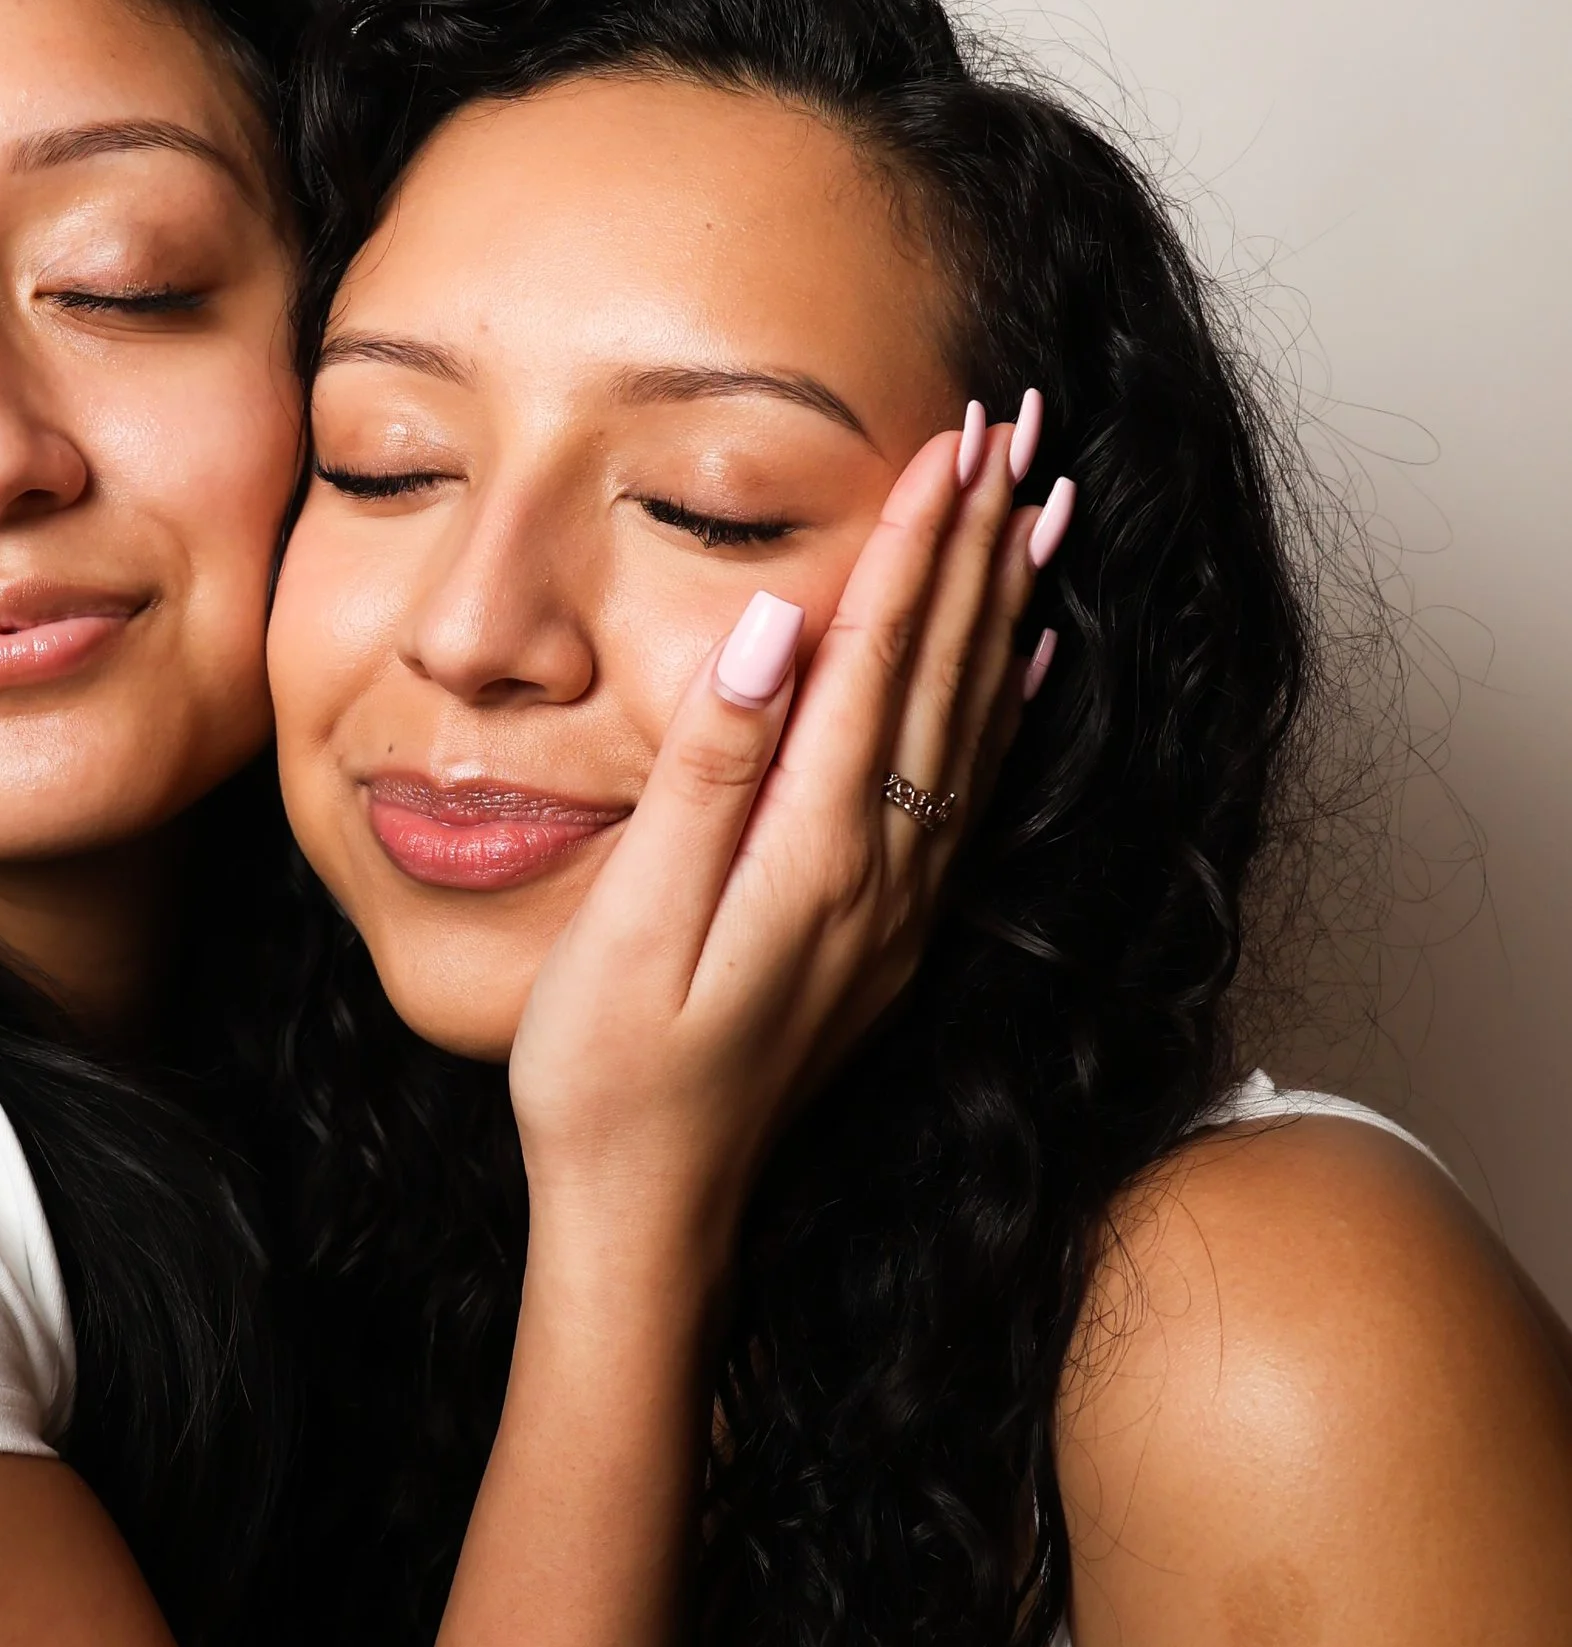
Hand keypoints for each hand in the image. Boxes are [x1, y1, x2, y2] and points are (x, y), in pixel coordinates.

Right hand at [507, 410, 1050, 1306]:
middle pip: (945, 674)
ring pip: (975, 722)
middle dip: (979, 544)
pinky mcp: (886, 939)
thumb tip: (775, 634)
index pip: (879, 661)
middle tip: (1015, 430)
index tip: (949, 441)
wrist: (649, 1216)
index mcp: (815, 855)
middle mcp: (881, 874)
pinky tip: (1026, 666)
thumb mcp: (632, 924)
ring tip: (1040, 507)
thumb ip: (708, 774)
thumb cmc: (607, 1077)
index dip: (913, 544)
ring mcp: (895, 911)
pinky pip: (971, 797)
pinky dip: (1006, 714)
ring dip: (1004, 606)